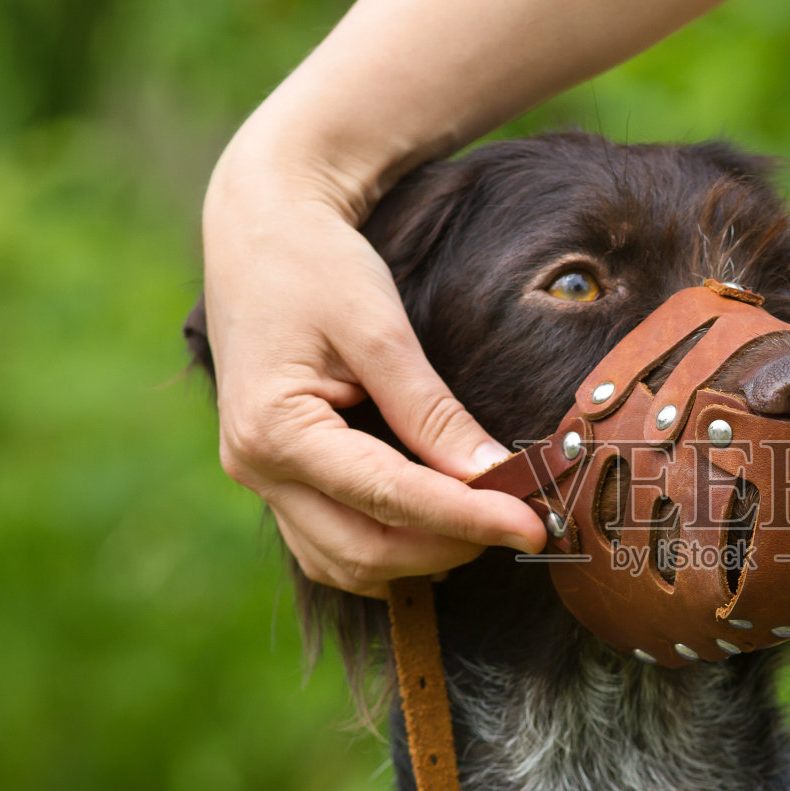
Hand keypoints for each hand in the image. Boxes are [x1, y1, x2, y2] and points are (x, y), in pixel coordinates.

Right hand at [201, 165, 544, 598]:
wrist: (259, 229)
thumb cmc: (314, 263)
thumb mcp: (379, 327)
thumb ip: (431, 409)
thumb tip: (492, 473)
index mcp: (275, 428)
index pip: (388, 497)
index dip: (467, 519)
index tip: (531, 528)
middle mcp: (257, 468)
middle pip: (364, 551)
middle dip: (447, 547)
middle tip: (519, 524)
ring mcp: (262, 479)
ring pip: (344, 561)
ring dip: (417, 559)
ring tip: (484, 525)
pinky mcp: (278, 477)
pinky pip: (330, 542)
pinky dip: (387, 546)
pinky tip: (437, 527)